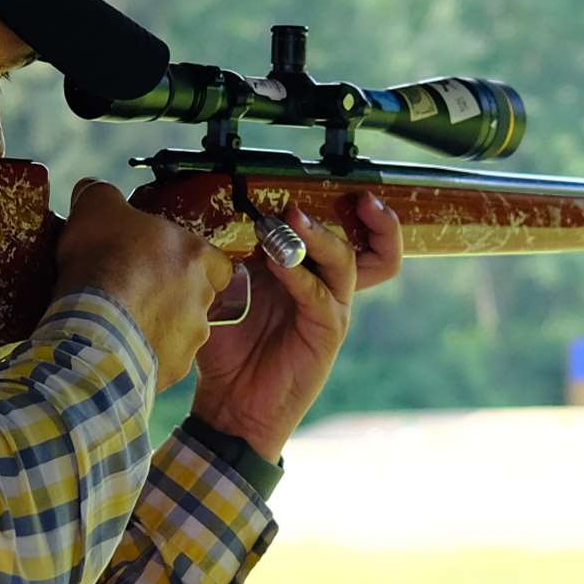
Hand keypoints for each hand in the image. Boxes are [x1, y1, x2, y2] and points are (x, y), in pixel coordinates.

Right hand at [55, 179, 233, 391]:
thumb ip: (102, 196)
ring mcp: (190, 338)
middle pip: (196, 295)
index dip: (189, 260)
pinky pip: (159, 360)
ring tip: (120, 323)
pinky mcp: (172, 370)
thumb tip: (93, 190)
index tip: (163, 262)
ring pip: (180, 331)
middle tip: (135, 292)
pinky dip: (141, 355)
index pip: (214, 260)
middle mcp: (202, 298)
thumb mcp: (97, 207)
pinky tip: (115, 347)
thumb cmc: (103, 259)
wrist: (94, 323)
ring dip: (157, 327)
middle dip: (171, 295)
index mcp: (196, 256)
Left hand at [191, 193, 403, 461]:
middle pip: (373, 247)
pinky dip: (300, 275)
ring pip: (346, 262)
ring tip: (294, 220)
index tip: (318, 179)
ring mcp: (330, 310)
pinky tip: (278, 262)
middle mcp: (325, 287)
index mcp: (307, 272)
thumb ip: (229, 256)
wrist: (231, 404)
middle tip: (353, 196)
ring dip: (320, 237)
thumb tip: (210, 212)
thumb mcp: (225, 291)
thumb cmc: (229, 348)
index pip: (344, 232)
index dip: (344, 205)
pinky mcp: (326, 335)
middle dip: (373, 219)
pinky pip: (321, 297)